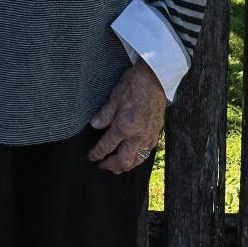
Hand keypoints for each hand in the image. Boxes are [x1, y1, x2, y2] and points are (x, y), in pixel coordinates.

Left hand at [88, 59, 165, 173]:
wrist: (156, 79)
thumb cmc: (134, 84)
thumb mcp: (114, 97)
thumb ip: (104, 114)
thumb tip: (94, 126)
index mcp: (124, 126)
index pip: (107, 146)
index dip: (97, 154)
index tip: (91, 158)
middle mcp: (137, 136)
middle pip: (123, 160)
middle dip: (111, 166)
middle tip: (102, 166)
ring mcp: (149, 137)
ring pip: (137, 161)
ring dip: (125, 167)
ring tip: (116, 168)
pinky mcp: (156, 134)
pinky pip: (146, 153)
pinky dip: (138, 160)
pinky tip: (133, 157)